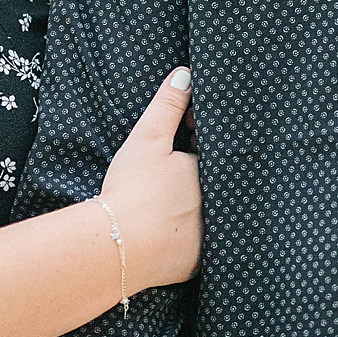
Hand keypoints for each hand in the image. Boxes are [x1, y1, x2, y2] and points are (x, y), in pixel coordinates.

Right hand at [100, 66, 201, 290]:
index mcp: (211, 174)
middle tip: (175, 168)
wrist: (117, 246)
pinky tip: (173, 230)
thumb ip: (168, 105)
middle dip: (200, 173)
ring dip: (197, 205)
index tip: (187, 134)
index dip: (200, 139)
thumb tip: (185, 73)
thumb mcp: (148, 139)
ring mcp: (211, 237)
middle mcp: (219, 206)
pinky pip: (200, 244)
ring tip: (171, 198)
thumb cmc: (133, 190)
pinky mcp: (198, 263)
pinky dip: (191, 235)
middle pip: (215, 183)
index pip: (214, 151)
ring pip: (211, 214)